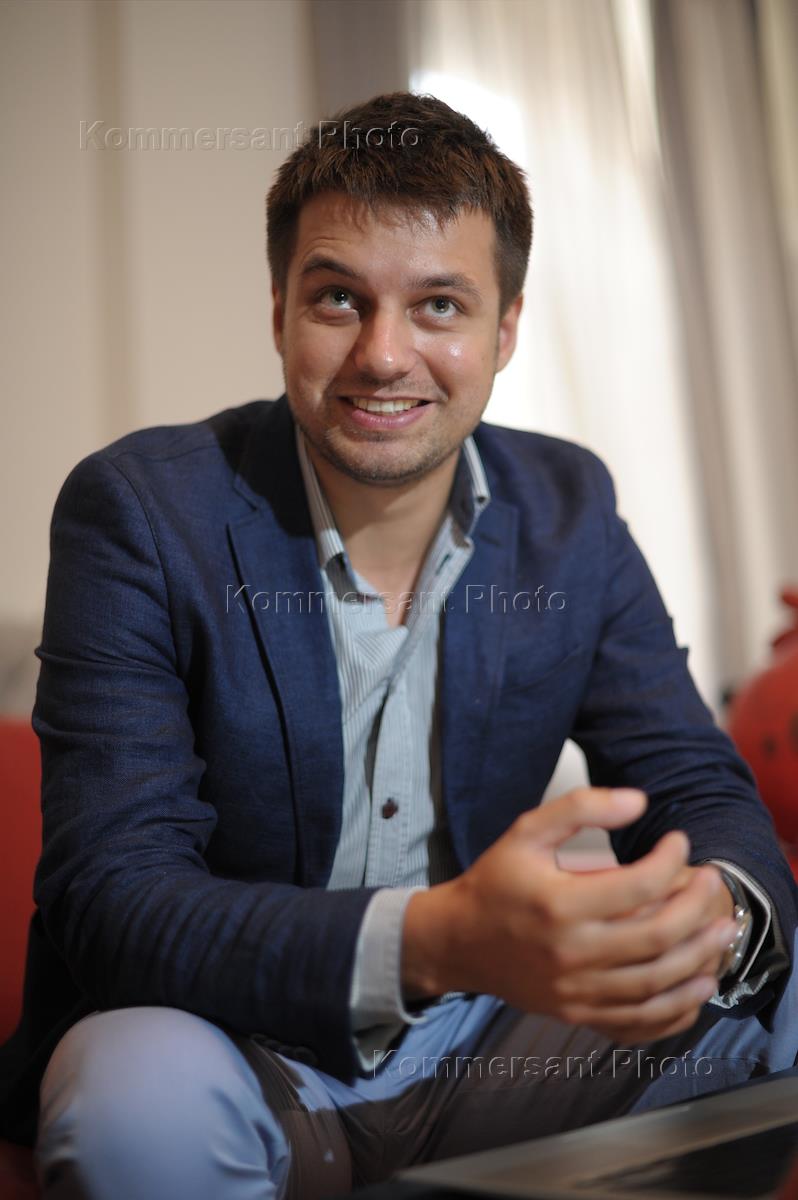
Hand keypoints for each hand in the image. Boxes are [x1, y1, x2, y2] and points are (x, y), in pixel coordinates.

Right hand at [402, 788, 738, 1044]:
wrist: (459, 941)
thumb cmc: (497, 881)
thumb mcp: (527, 830)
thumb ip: (580, 808)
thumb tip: (638, 801)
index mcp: (560, 905)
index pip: (637, 886)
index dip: (670, 860)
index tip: (679, 841)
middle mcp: (571, 954)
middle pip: (657, 937)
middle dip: (697, 907)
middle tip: (713, 882)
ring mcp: (577, 992)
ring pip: (657, 984)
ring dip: (700, 957)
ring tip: (722, 930)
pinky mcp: (580, 1014)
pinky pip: (640, 1023)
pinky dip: (678, 1009)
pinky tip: (697, 985)